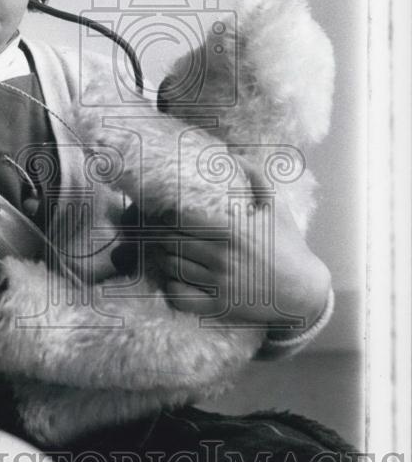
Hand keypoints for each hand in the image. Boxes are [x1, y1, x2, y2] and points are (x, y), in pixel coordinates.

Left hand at [147, 166, 331, 328]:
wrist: (303, 291)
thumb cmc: (288, 247)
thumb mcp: (276, 209)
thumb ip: (256, 178)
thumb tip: (235, 155)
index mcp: (232, 231)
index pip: (182, 219)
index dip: (168, 215)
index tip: (165, 213)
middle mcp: (221, 257)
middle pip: (172, 242)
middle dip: (160, 235)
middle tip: (157, 231)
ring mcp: (218, 283)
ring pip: (172, 266)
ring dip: (162, 257)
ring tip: (162, 250)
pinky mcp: (218, 306)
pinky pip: (181, 297)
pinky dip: (171, 287)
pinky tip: (172, 278)